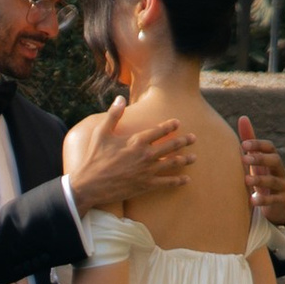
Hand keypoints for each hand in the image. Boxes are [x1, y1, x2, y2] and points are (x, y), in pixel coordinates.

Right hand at [66, 98, 195, 211]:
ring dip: (185, 160)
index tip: (178, 123)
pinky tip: (186, 180)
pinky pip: (166, 183)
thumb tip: (120, 98)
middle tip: (193, 138)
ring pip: (172, 164)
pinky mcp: (146, 185)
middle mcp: (146, 155)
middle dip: (184, 141)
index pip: (159, 130)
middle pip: (171, 146)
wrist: (90, 185)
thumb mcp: (101, 133)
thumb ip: (113, 115)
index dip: (170, 126)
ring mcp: (148, 171)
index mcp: (137, 141)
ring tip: (194, 158)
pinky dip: (178, 181)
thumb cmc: (94, 158)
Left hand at [238, 121, 284, 228]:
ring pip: (274, 181)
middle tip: (244, 158)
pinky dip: (264, 200)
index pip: (270, 147)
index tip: (244, 145)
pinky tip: (252, 200)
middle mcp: (280, 171)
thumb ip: (250, 141)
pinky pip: (275, 200)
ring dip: (260, 180)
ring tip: (246, 180)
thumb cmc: (262, 178)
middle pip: (275, 160)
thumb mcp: (255, 161)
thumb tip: (243, 117)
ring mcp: (283, 186)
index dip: (258, 145)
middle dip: (260, 158)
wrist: (274, 206)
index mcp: (272, 159)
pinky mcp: (282, 202)